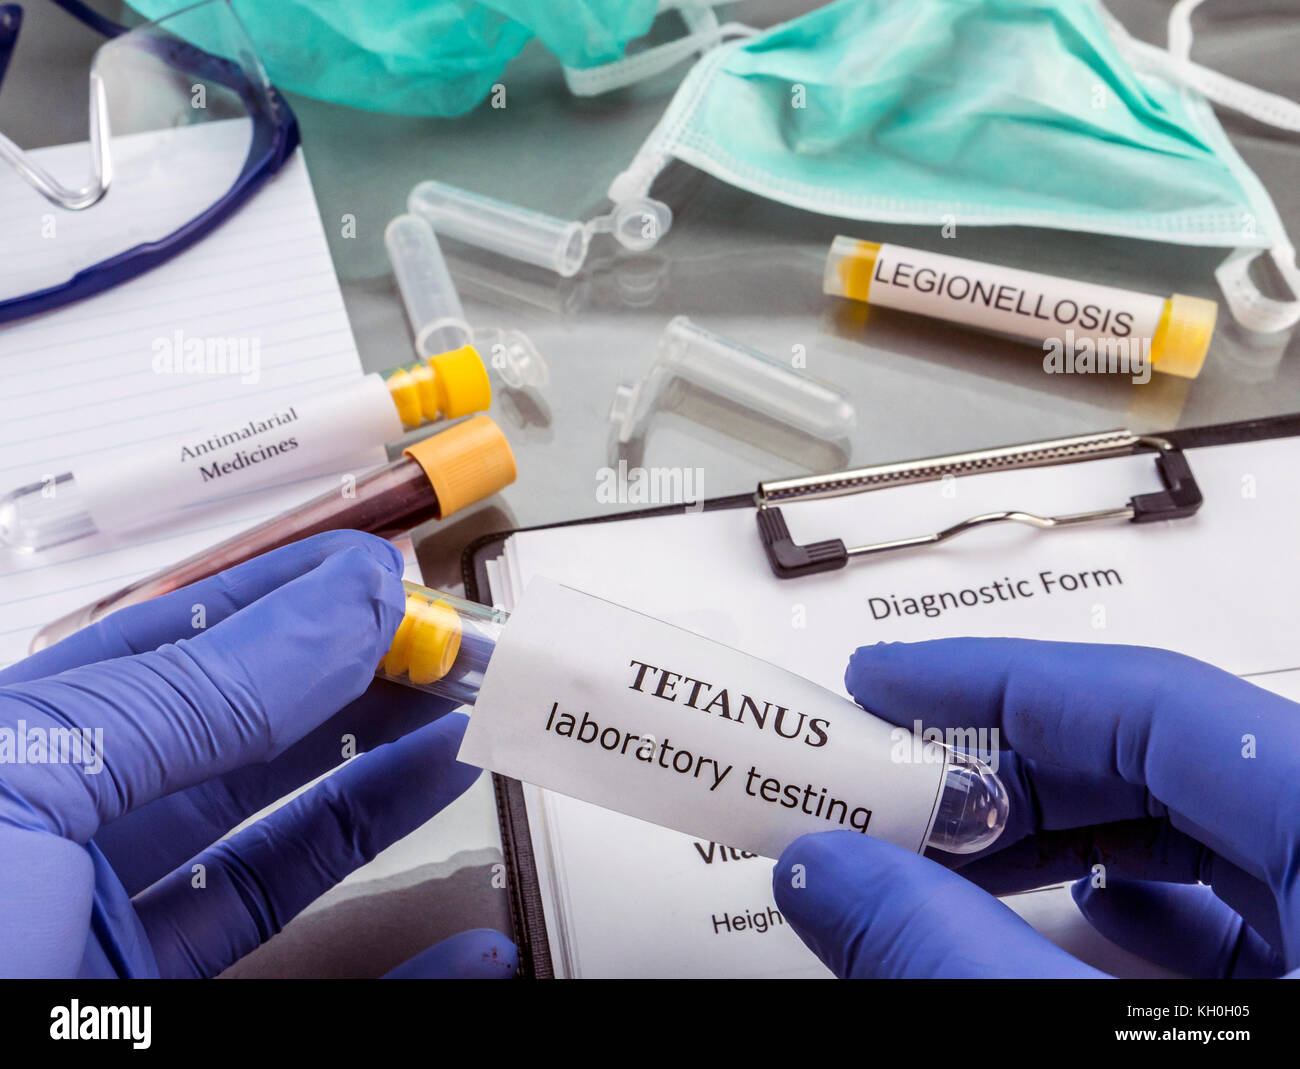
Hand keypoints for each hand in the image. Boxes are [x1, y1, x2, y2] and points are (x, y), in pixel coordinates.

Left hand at [0, 531, 514, 978]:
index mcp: (14, 753)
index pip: (171, 642)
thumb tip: (335, 608)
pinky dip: (407, 980)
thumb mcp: (25, 785)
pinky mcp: (166, 1039)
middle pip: (244, 740)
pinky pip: (312, 1004)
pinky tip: (463, 947)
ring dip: (385, 799)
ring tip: (465, 744)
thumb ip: (190, 693)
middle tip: (447, 660)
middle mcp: (62, 843)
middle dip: (355, 688)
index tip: (382, 578)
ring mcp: (112, 949)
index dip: (283, 601)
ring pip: (281, 855)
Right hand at [772, 639, 1299, 978]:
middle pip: (1164, 753)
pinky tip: (1075, 915)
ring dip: (1057, 831)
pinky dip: (1137, 896)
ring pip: (1199, 825)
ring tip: (947, 854)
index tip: (883, 683)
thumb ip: (957, 956)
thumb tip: (831, 872)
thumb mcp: (1097, 1044)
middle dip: (1006, 766)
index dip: (991, 682)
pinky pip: (1243, 898)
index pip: (1148, 696)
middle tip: (887, 783)